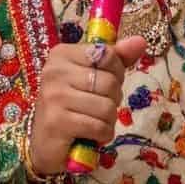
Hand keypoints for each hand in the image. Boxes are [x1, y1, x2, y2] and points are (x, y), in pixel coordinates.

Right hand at [28, 34, 150, 176]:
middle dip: (112, 100)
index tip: (101, 85)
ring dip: (107, 120)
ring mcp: (54, 96)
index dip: (115, 73)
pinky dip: (101, 135)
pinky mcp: (57, 122)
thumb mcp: (92, 76)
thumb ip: (115, 58)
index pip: (107, 55)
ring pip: (107, 107)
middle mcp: (54, 72)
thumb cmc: (71, 106)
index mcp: (62, 55)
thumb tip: (140, 41)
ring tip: (92, 122)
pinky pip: (99, 127)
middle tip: (95, 108)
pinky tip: (90, 135)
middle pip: (110, 82)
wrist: (44, 142)